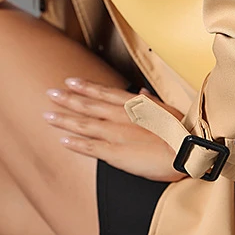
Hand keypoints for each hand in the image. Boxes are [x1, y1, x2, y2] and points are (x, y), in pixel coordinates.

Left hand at [44, 77, 190, 182]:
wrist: (186, 150)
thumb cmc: (181, 130)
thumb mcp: (167, 110)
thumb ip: (151, 101)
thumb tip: (141, 92)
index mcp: (135, 105)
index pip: (105, 93)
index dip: (86, 87)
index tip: (70, 81)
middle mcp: (122, 116)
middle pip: (89, 106)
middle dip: (68, 99)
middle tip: (49, 93)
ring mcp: (117, 134)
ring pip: (85, 125)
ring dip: (65, 119)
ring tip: (47, 115)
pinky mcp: (116, 153)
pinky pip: (91, 148)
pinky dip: (76, 144)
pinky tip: (62, 140)